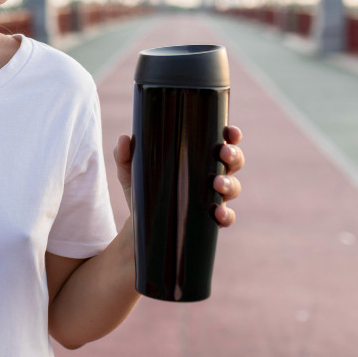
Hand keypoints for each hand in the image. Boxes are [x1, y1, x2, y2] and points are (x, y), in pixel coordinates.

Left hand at [113, 125, 244, 227]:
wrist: (139, 224)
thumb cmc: (142, 189)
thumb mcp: (130, 171)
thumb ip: (124, 155)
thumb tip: (124, 139)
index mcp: (196, 158)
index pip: (219, 142)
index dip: (231, 136)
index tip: (230, 132)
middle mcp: (209, 175)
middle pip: (233, 162)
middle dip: (233, 156)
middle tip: (223, 152)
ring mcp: (212, 198)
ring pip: (233, 187)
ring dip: (230, 184)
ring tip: (217, 183)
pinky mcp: (208, 219)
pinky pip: (226, 217)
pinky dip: (226, 215)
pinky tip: (218, 212)